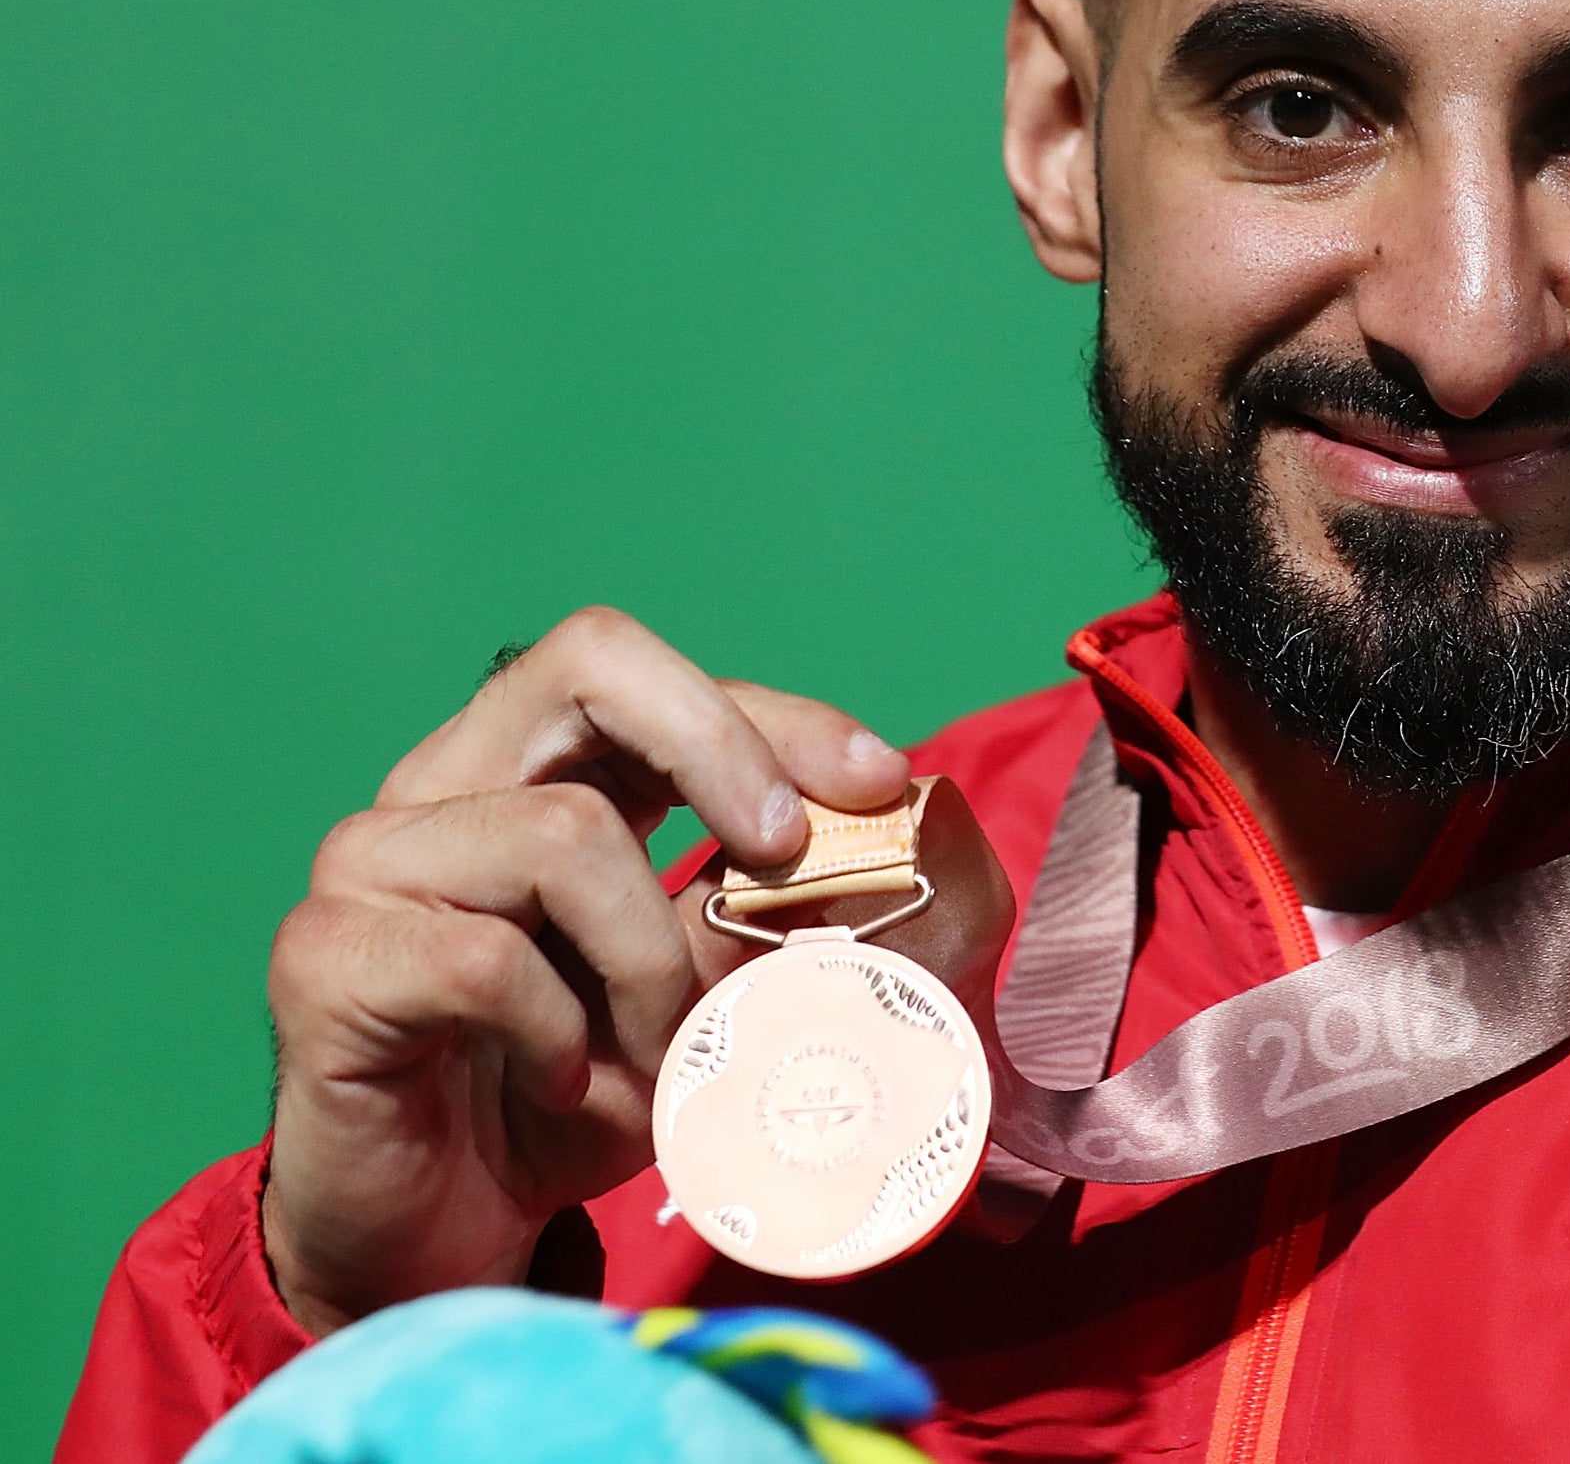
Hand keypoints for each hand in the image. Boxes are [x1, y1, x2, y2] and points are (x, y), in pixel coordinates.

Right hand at [260, 607, 912, 1336]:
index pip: (649, 676)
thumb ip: (775, 912)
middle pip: (586, 663)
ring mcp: (370, 862)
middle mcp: (441, 787)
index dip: (771, 713)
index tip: (878, 780)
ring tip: (657, 1057)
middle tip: (785, 848)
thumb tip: (902, 835)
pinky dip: (561, 1037)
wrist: (434, 1245)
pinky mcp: (327, 959)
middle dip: (718, 742)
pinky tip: (558, 1086)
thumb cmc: (569, 1103)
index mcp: (529, 769)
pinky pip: (488, 960)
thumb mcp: (705, 997)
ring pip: (563, 832)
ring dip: (649, 963)